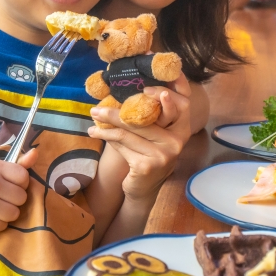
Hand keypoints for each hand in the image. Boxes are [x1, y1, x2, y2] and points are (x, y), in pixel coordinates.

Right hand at [0, 149, 34, 231]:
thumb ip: (17, 163)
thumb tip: (36, 152)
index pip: (24, 178)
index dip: (20, 184)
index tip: (10, 185)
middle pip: (22, 198)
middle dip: (14, 200)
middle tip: (1, 197)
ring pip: (14, 214)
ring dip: (7, 213)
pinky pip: (2, 226)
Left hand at [87, 73, 191, 201]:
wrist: (144, 188)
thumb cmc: (147, 155)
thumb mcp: (154, 135)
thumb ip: (151, 116)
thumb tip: (126, 89)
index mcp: (182, 129)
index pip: (182, 104)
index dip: (168, 92)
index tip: (146, 87)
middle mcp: (177, 141)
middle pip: (146, 117)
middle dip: (119, 110)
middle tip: (98, 107)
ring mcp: (163, 154)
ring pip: (130, 131)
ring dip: (107, 123)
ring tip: (94, 116)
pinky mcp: (147, 165)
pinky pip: (122, 145)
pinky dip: (107, 137)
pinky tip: (96, 132)